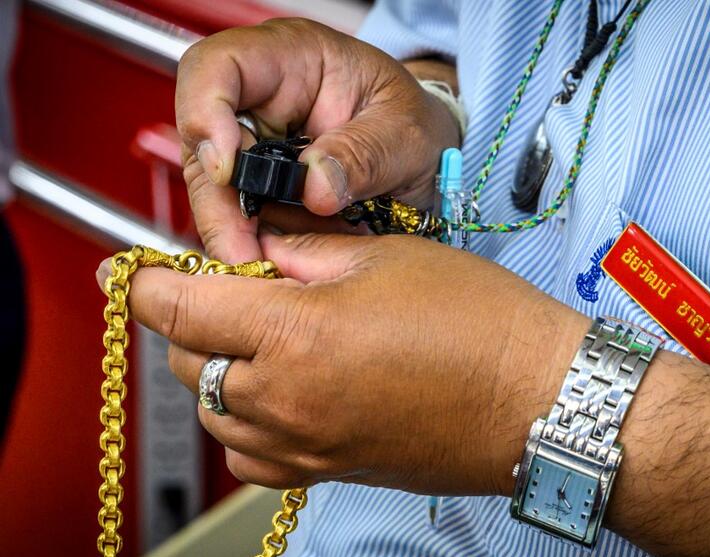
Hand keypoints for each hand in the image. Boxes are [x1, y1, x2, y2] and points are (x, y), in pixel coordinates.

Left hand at [97, 235, 585, 494]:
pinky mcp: (326, 471)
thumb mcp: (385, 257)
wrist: (535, 399)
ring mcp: (302, 444)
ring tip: (258, 339)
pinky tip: (276, 393)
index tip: (136, 270)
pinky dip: (242, 421)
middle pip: (185, 362)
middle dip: (191, 320)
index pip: (179, 309)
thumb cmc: (477, 321)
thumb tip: (257, 250)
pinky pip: (250, 454)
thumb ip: (303, 253)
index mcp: (293, 333)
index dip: (146, 284)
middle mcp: (284, 399)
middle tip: (230, 289)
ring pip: (212, 411)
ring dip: (215, 370)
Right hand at [175, 19, 460, 262]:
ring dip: (231, 230)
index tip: (226, 169)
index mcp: (292, 58)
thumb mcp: (406, 133)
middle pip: (204, 141)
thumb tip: (314, 191)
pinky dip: (253, 241)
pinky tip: (272, 263)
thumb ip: (363, 155)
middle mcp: (262, 99)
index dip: (205, 113)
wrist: (425, 154)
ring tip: (258, 265)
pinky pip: (241, 215)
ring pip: (215, 187)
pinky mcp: (264, 186)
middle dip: (216, 200)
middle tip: (241, 250)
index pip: (218, 67)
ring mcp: (258, 144)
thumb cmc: (415, 123)